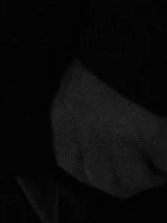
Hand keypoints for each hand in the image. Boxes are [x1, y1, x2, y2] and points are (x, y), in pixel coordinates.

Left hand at [50, 61, 166, 196]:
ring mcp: (120, 137)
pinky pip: (164, 163)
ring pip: (134, 179)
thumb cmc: (108, 60)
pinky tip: (165, 141)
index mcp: (66, 115)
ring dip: (151, 174)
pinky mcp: (152, 137)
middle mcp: (87, 131)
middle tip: (143, 172)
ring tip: (159, 161)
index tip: (109, 172)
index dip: (91, 174)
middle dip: (125, 182)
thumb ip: (82, 117)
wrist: (132, 40)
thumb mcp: (79, 85)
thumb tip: (98, 150)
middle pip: (103, 180)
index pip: (70, 163)